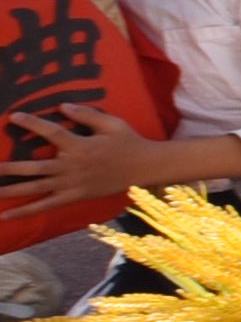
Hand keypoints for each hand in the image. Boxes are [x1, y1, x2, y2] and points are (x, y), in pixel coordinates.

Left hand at [0, 109, 165, 212]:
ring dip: (9, 190)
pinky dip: (26, 211)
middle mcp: (71, 167)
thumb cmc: (129, 141)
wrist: (145, 167)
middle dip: (8, 168)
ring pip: (35, 188)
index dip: (31, 124)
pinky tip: (6, 215)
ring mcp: (72, 184)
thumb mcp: (111, 123)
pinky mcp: (74, 196)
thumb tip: (62, 106)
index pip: (50, 132)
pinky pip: (46, 205)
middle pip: (33, 168)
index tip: (13, 117)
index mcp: (79, 146)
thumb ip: (86, 114)